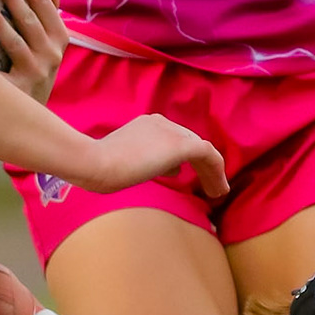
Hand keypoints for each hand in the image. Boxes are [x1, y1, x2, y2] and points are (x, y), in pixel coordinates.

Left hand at [0, 0, 66, 103]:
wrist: (30, 118)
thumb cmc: (34, 72)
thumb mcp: (48, 44)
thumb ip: (50, 13)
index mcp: (60, 39)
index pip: (45, 4)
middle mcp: (53, 54)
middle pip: (30, 16)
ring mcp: (38, 71)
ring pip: (18, 36)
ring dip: (0, 15)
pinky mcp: (21, 86)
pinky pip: (5, 57)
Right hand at [79, 114, 227, 196]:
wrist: (95, 163)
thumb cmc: (99, 167)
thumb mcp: (126, 162)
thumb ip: (148, 162)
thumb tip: (173, 169)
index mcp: (147, 125)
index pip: (173, 139)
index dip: (183, 158)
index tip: (183, 175)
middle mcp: (162, 123)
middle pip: (190, 144)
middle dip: (202, 165)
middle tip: (208, 186)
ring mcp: (171, 132)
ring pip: (202, 151)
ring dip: (211, 172)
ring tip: (217, 191)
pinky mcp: (180, 145)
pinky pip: (208, 156)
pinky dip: (216, 172)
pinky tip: (219, 189)